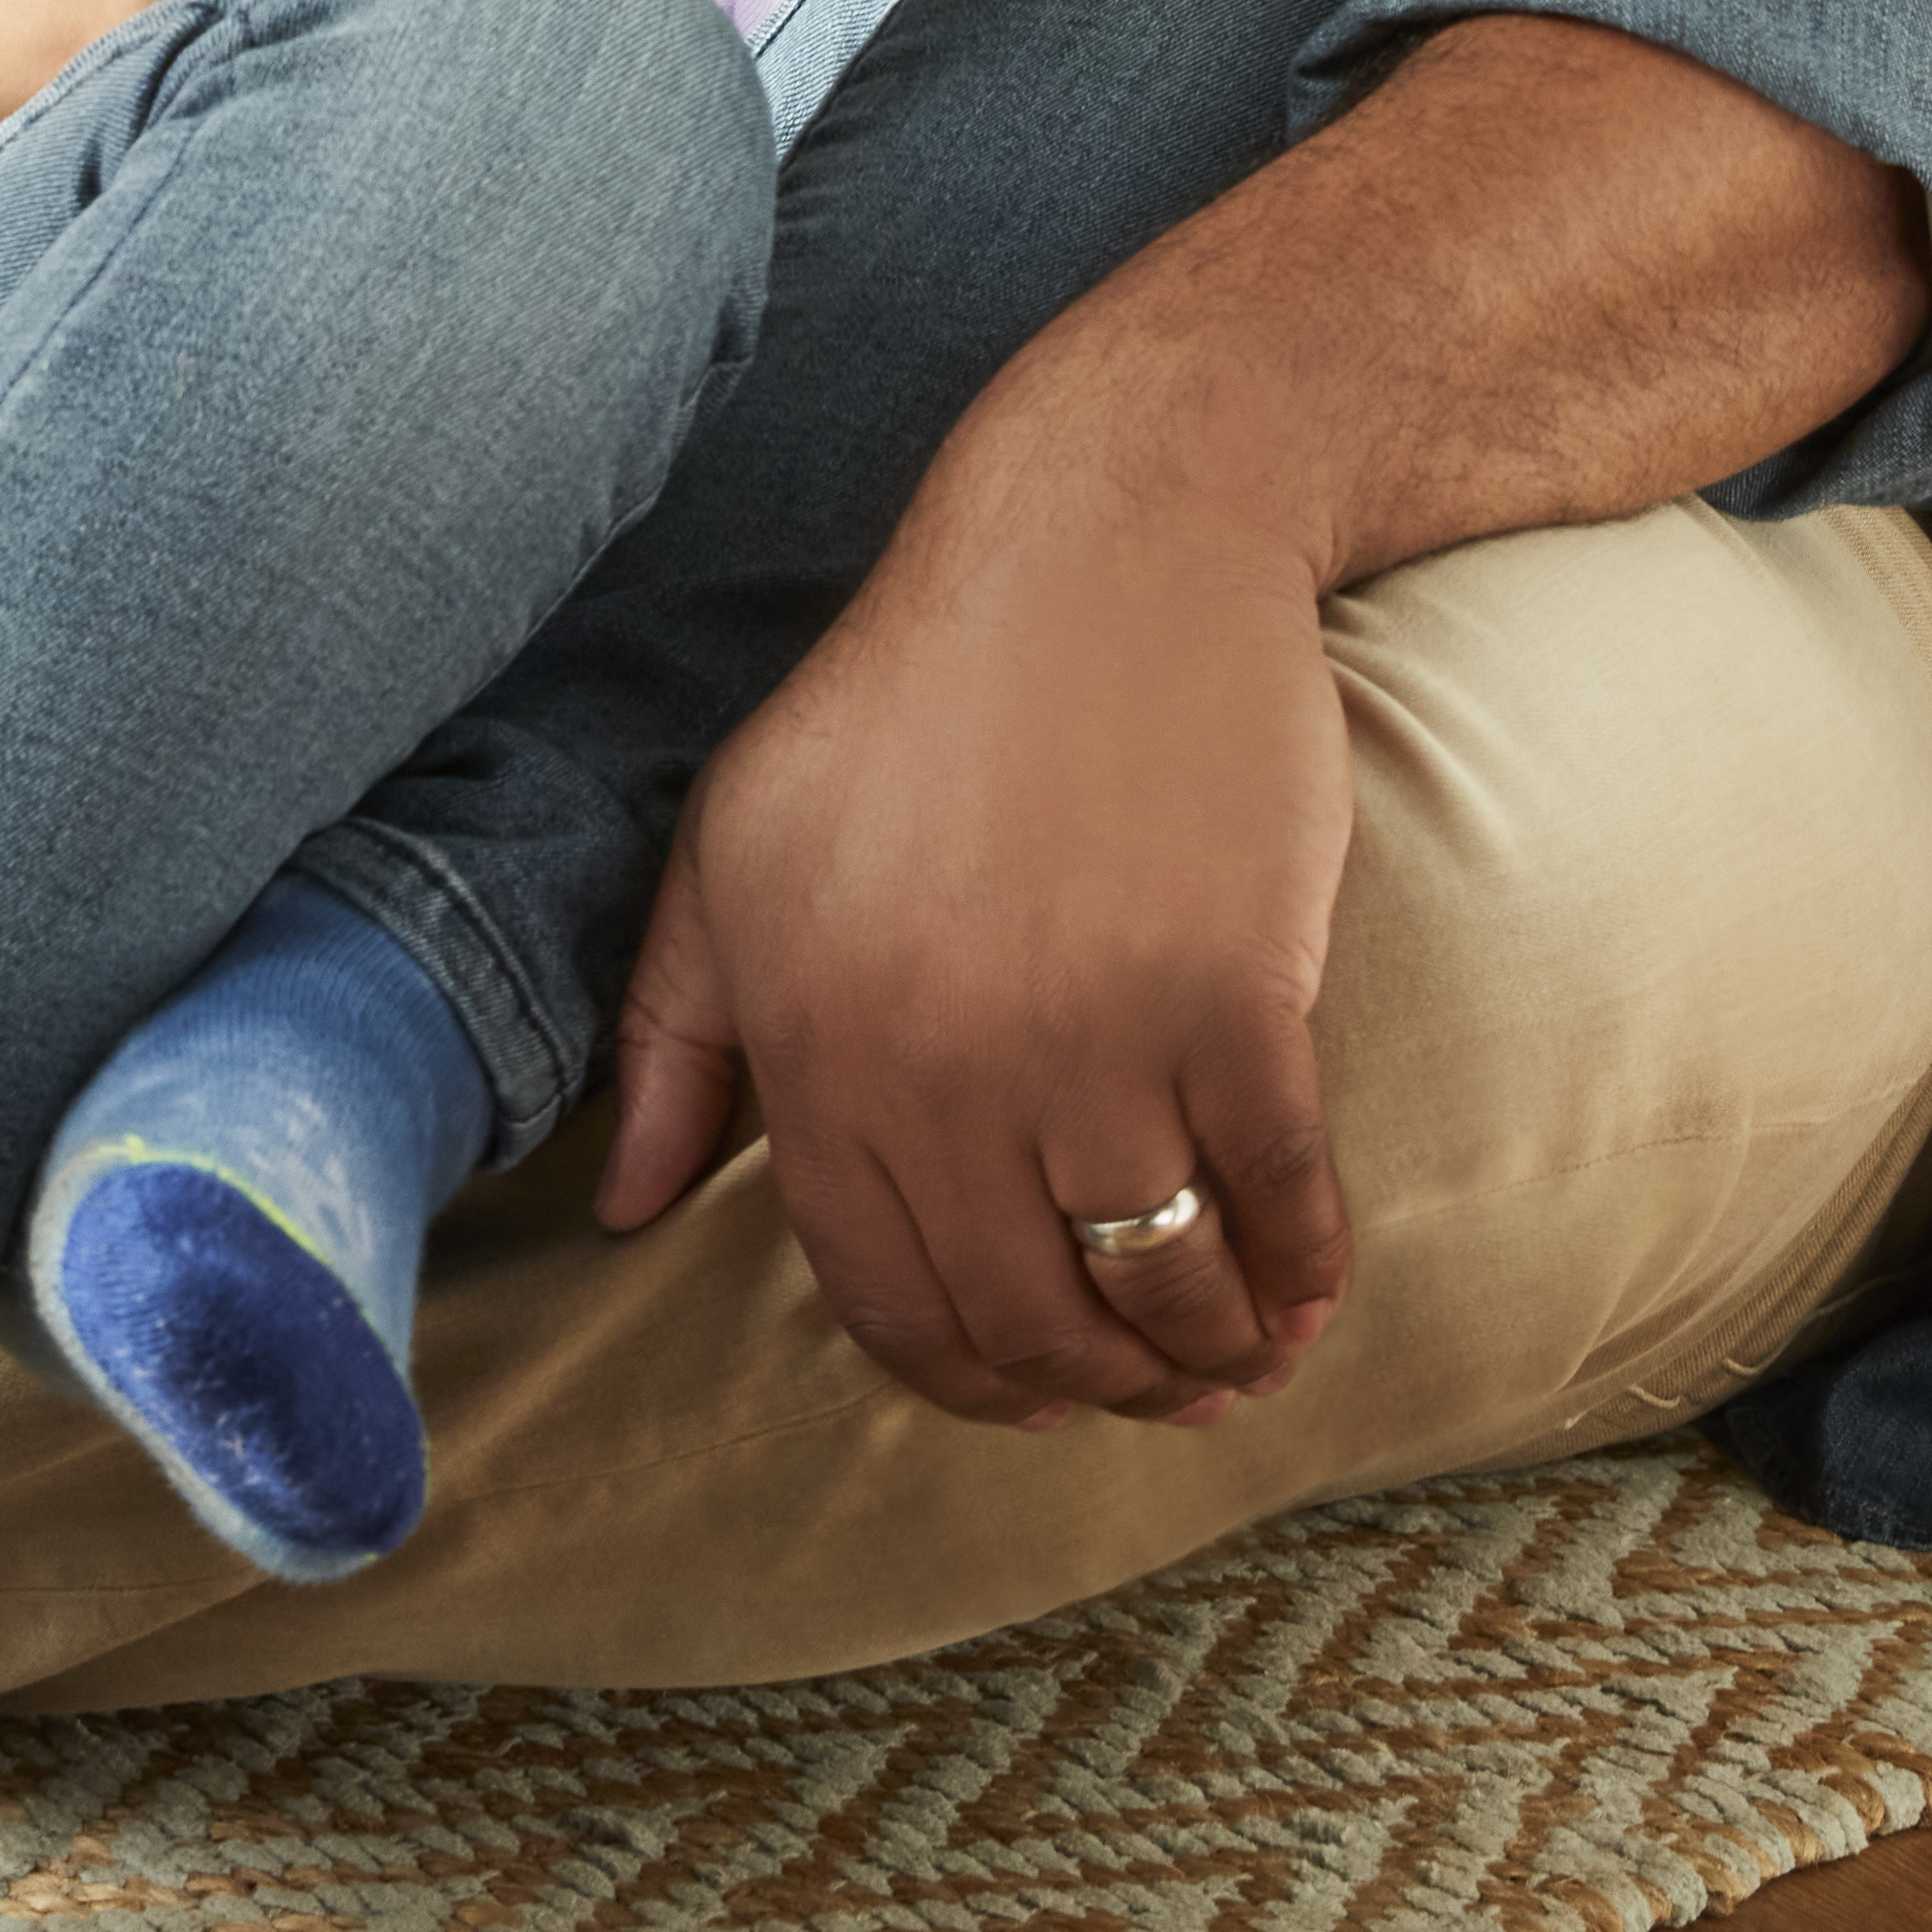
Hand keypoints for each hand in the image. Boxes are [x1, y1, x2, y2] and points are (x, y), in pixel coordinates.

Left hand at [591, 464, 1354, 1427]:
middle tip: (1145, 1390)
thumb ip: (672, 1036)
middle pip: (1028, 1319)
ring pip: (1158, 1286)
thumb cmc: (908, 693)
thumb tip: (626, 1210)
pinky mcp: (1235, 996)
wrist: (1106, 539)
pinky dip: (1302, 1271)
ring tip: (1231, 1358)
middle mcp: (942, 1069)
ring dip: (1204, 1356)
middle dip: (1093, 1385)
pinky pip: (1278, 1197)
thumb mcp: (736, 845)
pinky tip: (1304, 1289)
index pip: (886, 1299)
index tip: (1025, 1392)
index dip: (965, 1376)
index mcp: (815, 1047)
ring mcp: (1094, 1039)